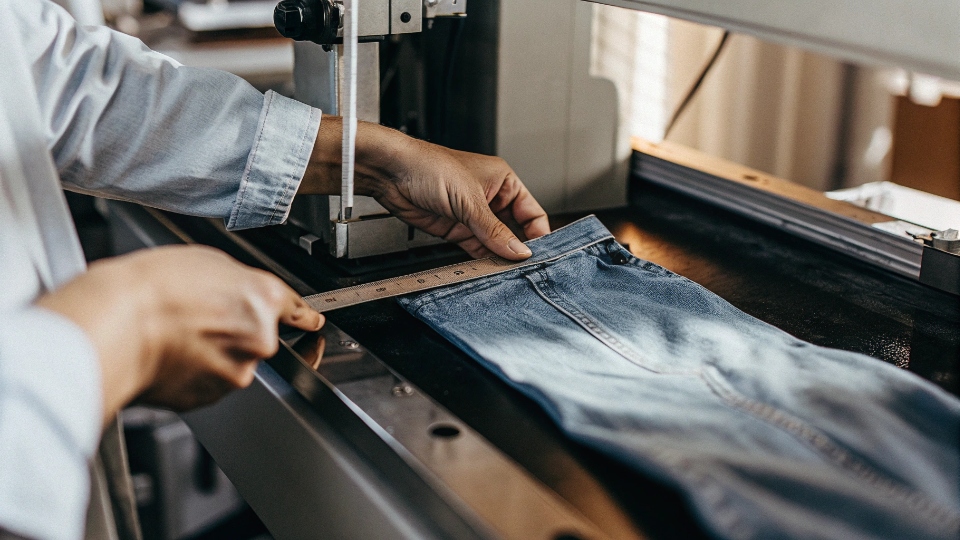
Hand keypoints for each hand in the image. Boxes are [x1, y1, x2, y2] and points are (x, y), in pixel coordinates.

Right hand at [37, 246, 322, 423]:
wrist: (115, 325)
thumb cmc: (151, 288)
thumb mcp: (208, 262)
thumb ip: (238, 285)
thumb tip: (240, 297)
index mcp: (264, 301)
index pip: (298, 312)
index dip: (306, 319)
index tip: (313, 325)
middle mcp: (259, 341)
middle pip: (259, 339)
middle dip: (235, 332)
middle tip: (198, 317)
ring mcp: (235, 373)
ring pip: (232, 363)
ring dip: (212, 352)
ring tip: (175, 332)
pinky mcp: (207, 397)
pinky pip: (207, 382)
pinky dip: (193, 371)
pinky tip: (169, 353)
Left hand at [300, 116, 550, 259]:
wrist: (391, 174)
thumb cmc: (429, 167)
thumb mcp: (469, 200)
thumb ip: (494, 230)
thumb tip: (519, 251)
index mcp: (503, 182)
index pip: (532, 212)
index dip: (538, 233)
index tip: (540, 253)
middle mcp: (491, 199)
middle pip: (515, 231)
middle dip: (519, 249)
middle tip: (525, 268)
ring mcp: (473, 217)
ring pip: (496, 243)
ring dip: (501, 257)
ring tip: (509, 273)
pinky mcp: (456, 230)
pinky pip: (477, 249)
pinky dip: (483, 260)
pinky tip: (489, 269)